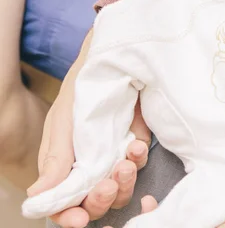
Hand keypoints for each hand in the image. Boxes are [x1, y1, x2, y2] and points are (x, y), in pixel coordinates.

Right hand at [26, 30, 151, 227]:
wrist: (114, 63)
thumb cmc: (80, 91)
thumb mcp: (63, 123)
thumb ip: (54, 161)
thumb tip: (35, 199)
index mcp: (62, 167)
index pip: (63, 204)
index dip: (70, 216)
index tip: (79, 219)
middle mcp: (88, 168)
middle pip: (94, 203)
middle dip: (101, 199)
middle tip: (108, 185)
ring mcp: (114, 158)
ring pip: (121, 189)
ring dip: (124, 181)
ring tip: (125, 162)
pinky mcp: (135, 146)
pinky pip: (139, 164)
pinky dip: (139, 159)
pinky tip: (138, 145)